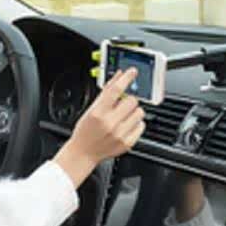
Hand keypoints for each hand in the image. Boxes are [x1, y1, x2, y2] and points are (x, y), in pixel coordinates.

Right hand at [53, 68, 145, 187]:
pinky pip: (141, 126)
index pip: (116, 90)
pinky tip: (125, 126)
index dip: (126, 78)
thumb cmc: (85, 131)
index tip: (132, 72)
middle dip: (128, 100)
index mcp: (98, 113)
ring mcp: (120, 134)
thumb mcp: (90, 109)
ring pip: (139, 112)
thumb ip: (106, 92)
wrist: (83, 153)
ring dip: (133, 112)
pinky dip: (135, 123)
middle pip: (132, 101)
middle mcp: (110, 123)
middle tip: (122, 105)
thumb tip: (118, 76)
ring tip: (123, 117)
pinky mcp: (128, 143)